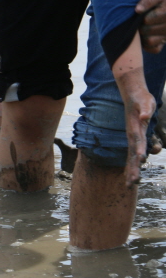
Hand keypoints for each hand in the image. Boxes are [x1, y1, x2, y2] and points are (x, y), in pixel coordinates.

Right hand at [117, 69, 156, 186]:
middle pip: (132, 154)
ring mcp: (133, 137)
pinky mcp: (136, 137)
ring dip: (132, 169)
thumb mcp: (146, 101)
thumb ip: (145, 109)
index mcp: (134, 128)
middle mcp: (132, 135)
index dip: (139, 151)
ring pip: (132, 156)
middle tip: (132, 183)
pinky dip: (134, 163)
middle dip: (132, 168)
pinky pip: (135, 153)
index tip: (141, 160)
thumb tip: (145, 117)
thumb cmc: (141, 97)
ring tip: (131, 183)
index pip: (137, 141)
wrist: (132, 94)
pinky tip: (133, 172)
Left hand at [138, 0, 165, 53]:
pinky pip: (154, 49)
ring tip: (141, 29)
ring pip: (150, 41)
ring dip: (142, 36)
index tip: (141, 15)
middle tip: (139, 23)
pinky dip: (147, 46)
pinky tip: (145, 37)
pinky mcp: (164, 43)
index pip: (148, 20)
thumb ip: (148, 1)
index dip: (141, 18)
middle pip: (147, 30)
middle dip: (140, 26)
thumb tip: (137, 10)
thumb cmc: (163, 2)